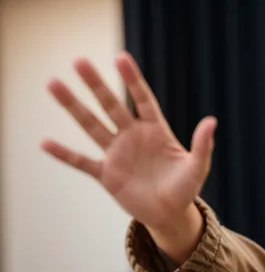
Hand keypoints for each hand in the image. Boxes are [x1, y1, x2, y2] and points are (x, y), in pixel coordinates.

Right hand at [41, 52, 216, 231]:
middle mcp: (132, 136)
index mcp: (155, 131)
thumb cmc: (185, 188)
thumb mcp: (198, 167)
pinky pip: (82, 161)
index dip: (132, 80)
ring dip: (73, 106)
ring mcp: (117, 154)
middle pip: (111, 105)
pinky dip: (64, 154)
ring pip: (91, 125)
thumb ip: (203, 145)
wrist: (170, 214)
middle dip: (96, 84)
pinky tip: (45, 142)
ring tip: (53, 83)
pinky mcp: (106, 174)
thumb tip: (212, 121)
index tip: (120, 58)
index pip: (142, 99)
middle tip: (79, 60)